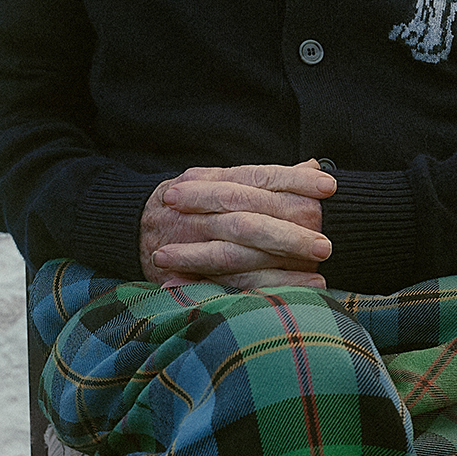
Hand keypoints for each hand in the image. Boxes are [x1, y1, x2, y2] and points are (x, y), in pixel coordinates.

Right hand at [140, 160, 336, 287]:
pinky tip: (303, 288)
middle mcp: (198, 210)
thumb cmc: (187, 202)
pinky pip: (231, 282)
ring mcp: (191, 242)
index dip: (293, 181)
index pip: (257, 177)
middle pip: (247, 217)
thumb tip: (314, 167)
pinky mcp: (190, 273)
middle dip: (287, 230)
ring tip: (319, 265)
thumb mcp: (218, 180)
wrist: (128, 227)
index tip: (329, 187)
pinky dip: (268, 285)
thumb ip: (266, 178)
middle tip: (326, 242)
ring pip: (237, 251)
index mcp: (207, 180)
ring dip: (279, 260)